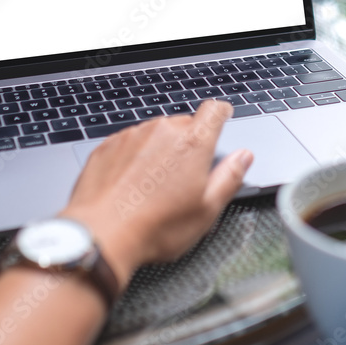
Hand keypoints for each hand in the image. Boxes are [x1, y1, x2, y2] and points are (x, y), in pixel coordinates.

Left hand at [60, 100, 252, 287]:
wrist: (102, 232)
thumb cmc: (155, 226)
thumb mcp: (207, 209)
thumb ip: (229, 177)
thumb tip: (243, 157)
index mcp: (192, 144)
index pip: (213, 111)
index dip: (221, 112)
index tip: (222, 115)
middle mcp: (162, 131)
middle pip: (183, 125)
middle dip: (188, 144)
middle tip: (184, 177)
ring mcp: (132, 136)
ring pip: (154, 134)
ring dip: (159, 151)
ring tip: (154, 186)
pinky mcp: (108, 145)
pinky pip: (129, 144)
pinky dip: (134, 158)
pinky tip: (132, 185)